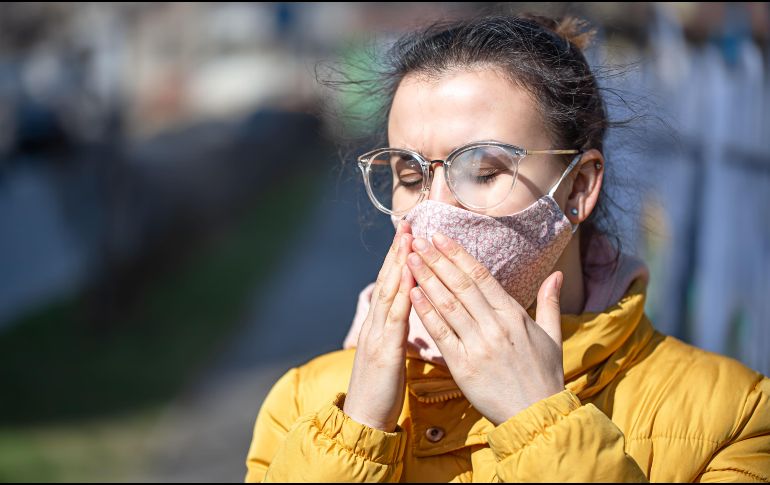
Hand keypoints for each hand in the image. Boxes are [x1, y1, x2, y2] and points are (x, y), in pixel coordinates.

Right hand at [343, 221, 414, 431]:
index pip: (390, 285)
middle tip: (407, 224)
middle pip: (387, 281)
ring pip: (389, 292)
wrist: (363, 420)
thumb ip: (395, 334)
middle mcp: (375, 325)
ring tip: (408, 239)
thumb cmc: (381, 392)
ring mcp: (377, 335)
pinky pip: (395, 318)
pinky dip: (403, 295)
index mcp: (379, 326)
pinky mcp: (384, 350)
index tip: (408, 235)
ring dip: (399, 264)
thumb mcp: (389, 357)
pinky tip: (411, 278)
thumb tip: (407, 317)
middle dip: (398, 251)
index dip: (398, 259)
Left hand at [405, 232, 564, 425]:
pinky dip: (426, 312)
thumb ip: (549, 302)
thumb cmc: (544, 376)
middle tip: (417, 241)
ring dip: (426, 279)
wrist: (537, 416)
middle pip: (460, 284)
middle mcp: (495, 325)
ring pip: (447, 304)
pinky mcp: (463, 366)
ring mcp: (478, 345)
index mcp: (514, 315)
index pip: (480, 276)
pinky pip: (441, 333)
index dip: (458, 254)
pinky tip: (412, 294)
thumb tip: (556, 274)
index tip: (440, 237)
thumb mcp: (552, 336)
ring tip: (409, 259)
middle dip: (436, 259)